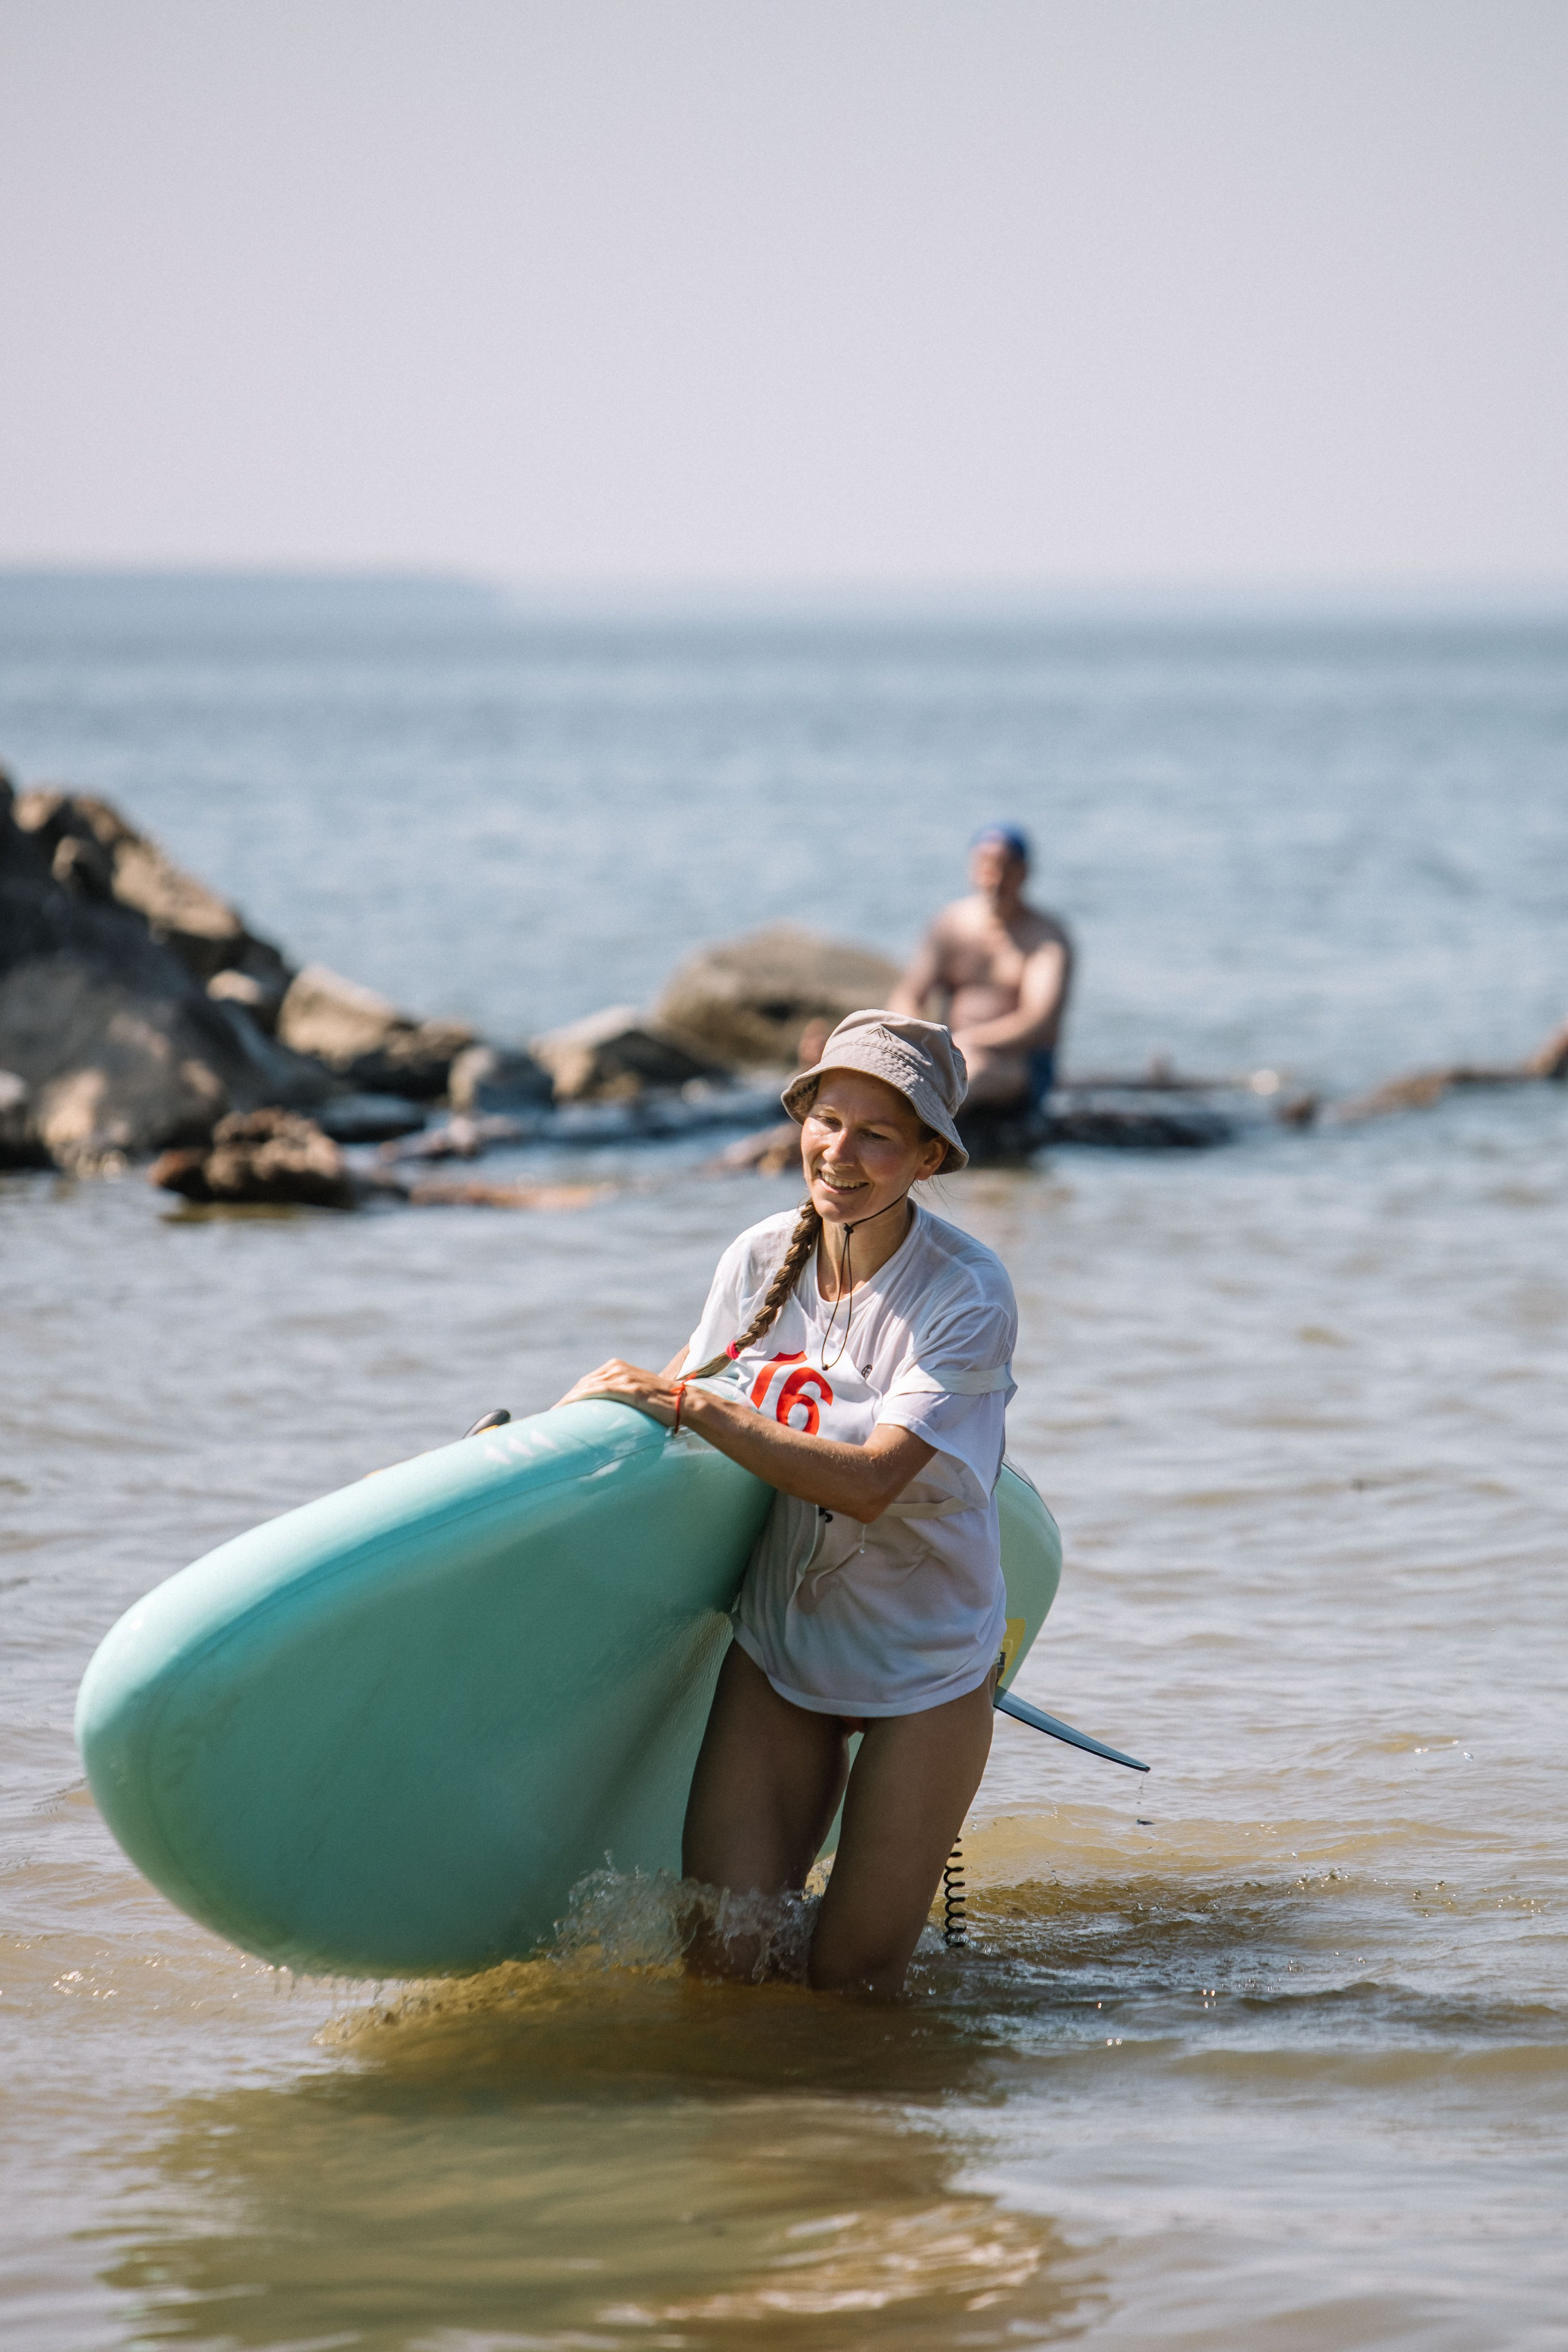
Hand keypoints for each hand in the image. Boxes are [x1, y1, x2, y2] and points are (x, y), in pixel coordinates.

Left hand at [554, 1358, 680, 1425]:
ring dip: (568, 1402)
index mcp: (617, 1367)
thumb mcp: (636, 1395)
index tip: (558, 1412)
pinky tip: (568, 1409)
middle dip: (566, 1401)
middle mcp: (617, 1368)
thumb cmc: (662, 1404)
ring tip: (555, 1418)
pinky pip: (597, 1392)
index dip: (571, 1397)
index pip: (587, 1382)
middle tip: (551, 1418)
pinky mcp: (628, 1388)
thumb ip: (621, 1396)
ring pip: (586, 1388)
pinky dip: (580, 1400)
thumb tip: (607, 1417)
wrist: (685, 1403)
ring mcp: (623, 1376)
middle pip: (583, 1384)